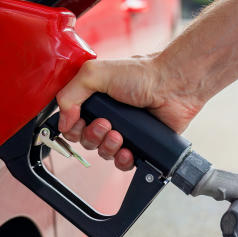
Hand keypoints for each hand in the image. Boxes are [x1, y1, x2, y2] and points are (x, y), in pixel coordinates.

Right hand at [56, 56, 203, 169]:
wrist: (174, 85)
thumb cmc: (142, 73)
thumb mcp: (95, 73)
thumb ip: (69, 93)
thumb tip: (63, 121)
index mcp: (94, 97)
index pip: (71, 121)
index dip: (72, 126)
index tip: (80, 121)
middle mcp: (107, 114)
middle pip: (84, 139)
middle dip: (91, 135)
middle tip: (106, 123)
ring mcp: (123, 130)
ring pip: (102, 152)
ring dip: (107, 146)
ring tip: (119, 134)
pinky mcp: (139, 144)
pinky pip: (121, 163)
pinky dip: (122, 159)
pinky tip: (128, 150)